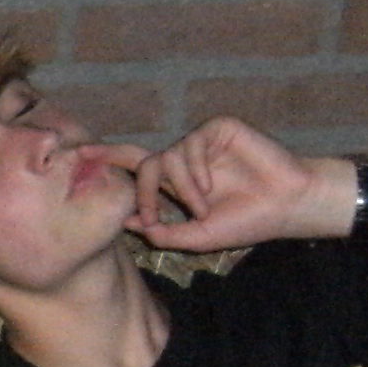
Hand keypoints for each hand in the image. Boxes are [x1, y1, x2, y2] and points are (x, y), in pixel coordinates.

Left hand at [126, 116, 336, 251]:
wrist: (286, 205)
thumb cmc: (247, 222)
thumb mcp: (198, 237)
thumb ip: (164, 232)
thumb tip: (128, 225)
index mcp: (176, 183)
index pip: (137, 170)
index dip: (110, 162)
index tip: (81, 159)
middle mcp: (184, 161)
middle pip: (143, 161)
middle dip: (132, 182)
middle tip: (136, 203)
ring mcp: (200, 144)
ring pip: (167, 158)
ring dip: (181, 189)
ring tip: (203, 208)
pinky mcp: (218, 129)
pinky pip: (190, 144)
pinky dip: (194, 170)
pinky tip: (210, 187)